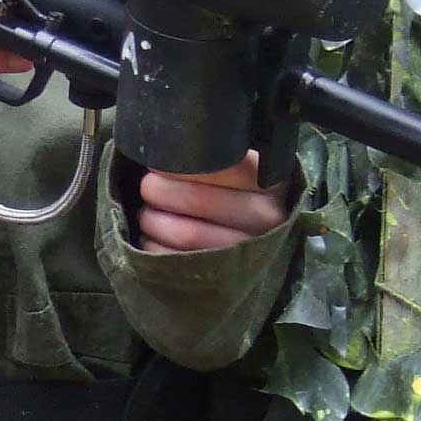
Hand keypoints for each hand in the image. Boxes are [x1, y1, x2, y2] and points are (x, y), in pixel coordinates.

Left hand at [134, 151, 292, 253]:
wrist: (261, 238)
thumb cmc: (242, 191)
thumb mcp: (246, 164)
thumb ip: (220, 151)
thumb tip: (170, 140)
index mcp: (272, 181)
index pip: (222, 165)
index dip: (179, 163)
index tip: (159, 161)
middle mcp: (268, 217)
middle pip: (197, 200)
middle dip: (159, 190)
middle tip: (148, 186)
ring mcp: (249, 253)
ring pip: (185, 233)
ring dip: (153, 219)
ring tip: (147, 211)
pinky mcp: (227, 280)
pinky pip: (177, 262)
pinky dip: (154, 248)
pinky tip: (152, 238)